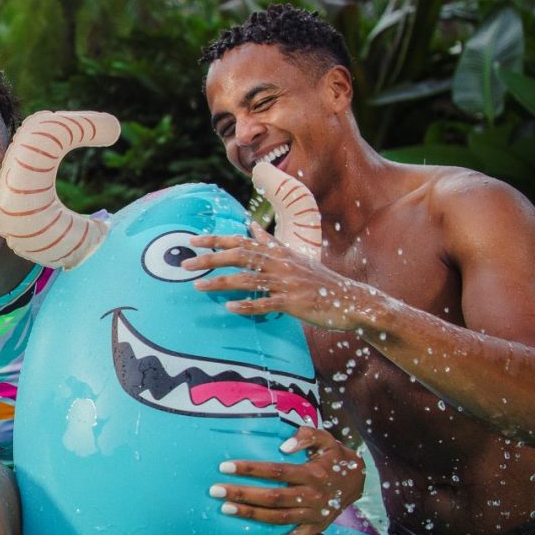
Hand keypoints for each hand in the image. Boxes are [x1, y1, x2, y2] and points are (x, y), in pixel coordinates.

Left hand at [186, 225, 384, 331]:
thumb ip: (270, 242)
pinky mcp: (294, 303)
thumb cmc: (318, 279)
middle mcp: (280, 263)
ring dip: (221, 282)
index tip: (192, 240)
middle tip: (185, 263)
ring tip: (197, 286)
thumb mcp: (294, 256)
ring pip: (248, 280)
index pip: (241, 241)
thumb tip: (252, 227)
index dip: (216, 240)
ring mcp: (287, 283)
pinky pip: (266, 303)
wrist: (349, 300)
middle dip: (210, 259)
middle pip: (240, 256)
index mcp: (278, 252)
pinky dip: (247, 305)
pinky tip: (229, 307)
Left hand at [212, 427, 364, 534]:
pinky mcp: (314, 529)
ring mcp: (313, 515)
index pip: (276, 471)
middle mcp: (312, 497)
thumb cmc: (334, 457)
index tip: (225, 467)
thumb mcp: (326, 440)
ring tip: (225, 509)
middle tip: (215, 490)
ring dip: (250, 515)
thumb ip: (306, 436)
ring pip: (277, 518)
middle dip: (241, 494)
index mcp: (313, 474)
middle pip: (272, 497)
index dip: (250, 469)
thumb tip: (284, 446)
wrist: (359, 481)